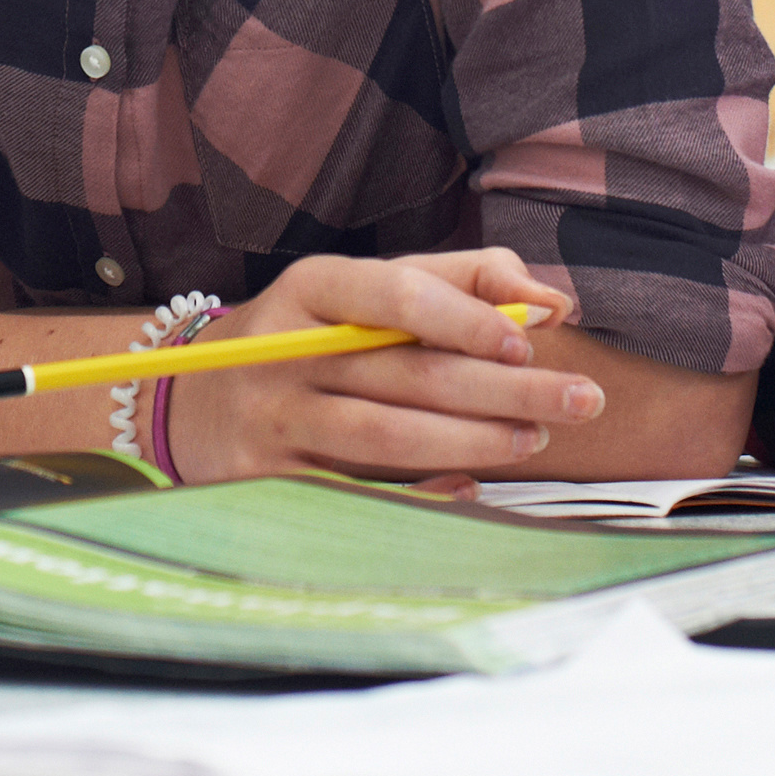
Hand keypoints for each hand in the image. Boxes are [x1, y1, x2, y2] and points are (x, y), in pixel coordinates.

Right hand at [157, 250, 590, 484]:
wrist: (194, 399)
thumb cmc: (311, 336)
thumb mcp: (367, 290)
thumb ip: (463, 280)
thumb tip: (552, 302)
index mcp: (312, 288)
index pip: (395, 295)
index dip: (467, 318)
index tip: (532, 339)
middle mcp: (286, 350)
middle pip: (406, 373)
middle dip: (504, 388)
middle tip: (580, 397)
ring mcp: (272, 420)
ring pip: (384, 437)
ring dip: (471, 441)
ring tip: (534, 438)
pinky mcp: (268, 482)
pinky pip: (357, 494)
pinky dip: (421, 495)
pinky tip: (472, 486)